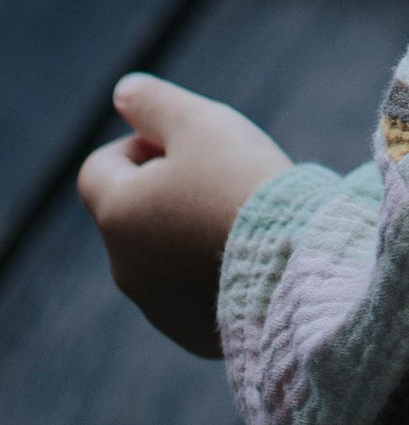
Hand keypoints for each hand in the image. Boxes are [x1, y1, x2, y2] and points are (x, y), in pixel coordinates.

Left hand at [78, 74, 290, 358]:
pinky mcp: (188, 332)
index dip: (139, 145)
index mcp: (118, 214)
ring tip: (241, 215)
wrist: (292, 266)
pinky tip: (249, 254)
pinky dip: (206, 270)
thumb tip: (122, 92)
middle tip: (223, 174)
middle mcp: (124, 267)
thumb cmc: (243, 184)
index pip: (99, 168)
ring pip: (159, 253)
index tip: (187, 145)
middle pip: (132, 211)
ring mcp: (155, 306)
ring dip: (186, 229)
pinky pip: (187, 290)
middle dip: (167, 187)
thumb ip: (155, 104)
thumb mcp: (201, 124)